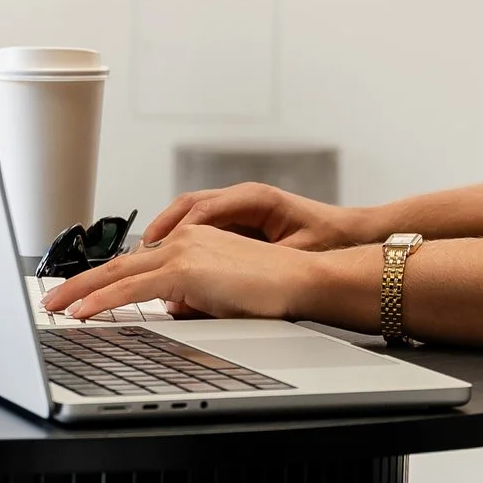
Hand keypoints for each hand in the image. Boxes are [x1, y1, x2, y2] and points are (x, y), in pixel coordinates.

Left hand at [45, 222, 336, 322]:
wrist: (301, 280)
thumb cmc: (272, 292)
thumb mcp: (221, 297)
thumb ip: (191, 300)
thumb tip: (169, 311)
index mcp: (191, 243)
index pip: (137, 262)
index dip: (105, 278)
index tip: (82, 290)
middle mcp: (182, 240)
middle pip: (117, 263)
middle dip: (79, 281)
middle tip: (51, 297)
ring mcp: (182, 252)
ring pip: (116, 273)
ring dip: (81, 290)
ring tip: (54, 306)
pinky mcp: (184, 270)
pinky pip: (131, 289)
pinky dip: (102, 300)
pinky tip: (82, 311)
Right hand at [138, 182, 364, 250]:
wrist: (346, 233)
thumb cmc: (323, 241)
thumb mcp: (290, 257)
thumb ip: (252, 268)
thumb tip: (215, 285)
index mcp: (253, 199)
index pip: (201, 210)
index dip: (172, 231)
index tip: (152, 249)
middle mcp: (241, 196)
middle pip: (186, 207)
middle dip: (158, 230)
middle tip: (136, 253)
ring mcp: (238, 204)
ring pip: (189, 214)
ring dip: (165, 234)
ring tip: (143, 257)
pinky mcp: (238, 218)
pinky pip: (200, 224)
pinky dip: (181, 238)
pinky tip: (169, 258)